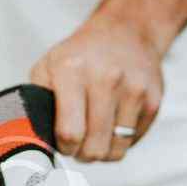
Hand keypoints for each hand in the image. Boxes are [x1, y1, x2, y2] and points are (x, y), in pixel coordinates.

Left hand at [31, 15, 165, 161]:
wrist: (126, 32)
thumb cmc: (80, 56)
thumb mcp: (47, 68)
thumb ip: (36, 103)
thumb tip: (32, 140)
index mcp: (73, 71)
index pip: (70, 133)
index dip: (64, 147)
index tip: (63, 142)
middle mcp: (107, 78)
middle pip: (94, 147)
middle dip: (82, 153)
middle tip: (78, 142)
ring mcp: (134, 90)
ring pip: (116, 151)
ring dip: (102, 150)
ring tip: (94, 134)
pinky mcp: (153, 101)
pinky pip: (132, 143)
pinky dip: (120, 141)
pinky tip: (112, 122)